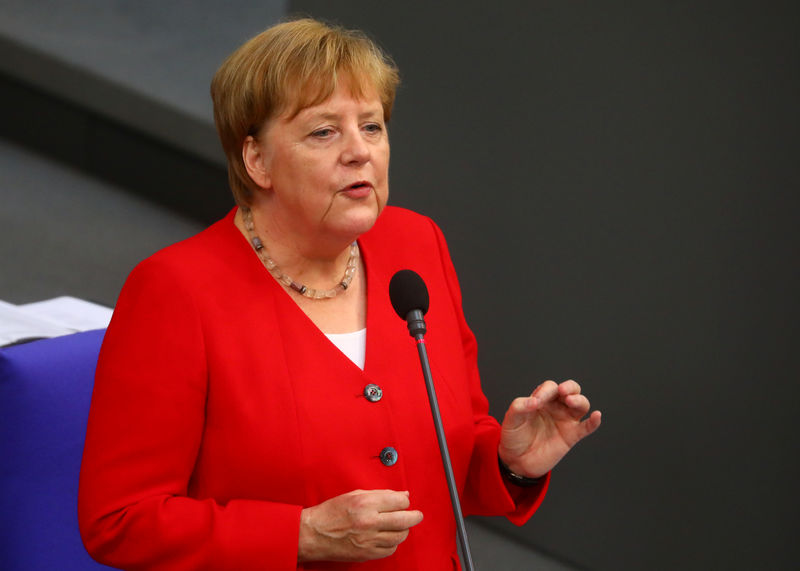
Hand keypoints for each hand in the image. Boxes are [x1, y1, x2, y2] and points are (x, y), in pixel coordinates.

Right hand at [298, 489, 423, 562]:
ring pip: (400, 536)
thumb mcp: (354, 494)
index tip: (405, 502)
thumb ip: (380, 494)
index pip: (398, 501)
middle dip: (415, 516)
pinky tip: (389, 537)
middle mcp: (369, 522)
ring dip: (404, 530)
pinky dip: (393, 543)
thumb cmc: (330, 513)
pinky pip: (390, 550)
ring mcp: (368, 540)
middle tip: (417, 515)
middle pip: (404, 520)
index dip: (405, 501)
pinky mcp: (367, 553)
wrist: (313, 534)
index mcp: (365, 503)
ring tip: (401, 525)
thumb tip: (401, 496)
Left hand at [499, 380, 601, 477]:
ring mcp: (565, 421)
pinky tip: (596, 416)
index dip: (545, 391)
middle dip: (570, 387)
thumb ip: (519, 407)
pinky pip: (586, 427)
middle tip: (563, 391)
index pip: (550, 387)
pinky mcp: (571, 436)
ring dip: (579, 400)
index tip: (536, 402)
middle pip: (571, 390)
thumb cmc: (514, 436)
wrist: (516, 461)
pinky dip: (594, 422)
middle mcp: (556, 407)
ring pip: (581, 405)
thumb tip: (534, 401)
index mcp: (542, 399)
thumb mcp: (511, 419)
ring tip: (570, 401)